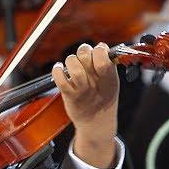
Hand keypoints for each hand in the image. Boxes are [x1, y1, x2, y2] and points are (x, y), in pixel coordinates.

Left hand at [52, 43, 117, 167]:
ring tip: (70, 65)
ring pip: (74, 67)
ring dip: (70, 61)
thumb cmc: (102, 97)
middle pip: (85, 55)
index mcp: (108, 74)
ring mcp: (82, 89)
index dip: (98, 49)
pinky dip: (57, 71)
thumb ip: (107, 64)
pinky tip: (58, 69)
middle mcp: (95, 80)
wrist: (95, 121)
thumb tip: (100, 47)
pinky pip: (61, 80)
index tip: (97, 53)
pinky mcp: (70, 95)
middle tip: (83, 60)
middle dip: (82, 53)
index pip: (102, 52)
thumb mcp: (111, 80)